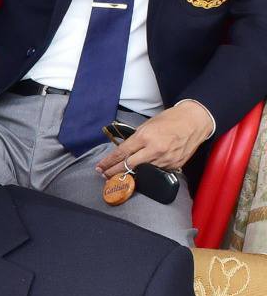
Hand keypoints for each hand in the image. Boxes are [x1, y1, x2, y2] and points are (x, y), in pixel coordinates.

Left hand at [95, 100, 214, 176]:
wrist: (195, 120)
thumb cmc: (170, 120)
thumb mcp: (148, 125)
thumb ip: (135, 140)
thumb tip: (123, 152)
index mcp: (145, 137)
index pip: (121, 153)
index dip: (108, 162)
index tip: (99, 167)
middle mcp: (154, 149)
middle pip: (128, 166)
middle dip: (113, 172)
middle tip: (104, 175)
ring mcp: (165, 159)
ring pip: (142, 171)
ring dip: (129, 174)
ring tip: (119, 176)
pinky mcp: (174, 165)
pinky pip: (156, 171)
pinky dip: (147, 172)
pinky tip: (141, 172)